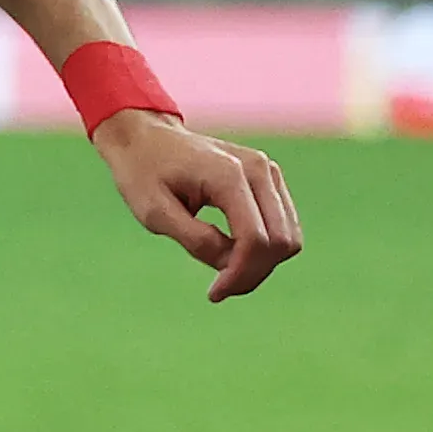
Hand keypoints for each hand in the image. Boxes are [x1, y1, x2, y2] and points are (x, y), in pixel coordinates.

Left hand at [90, 110, 301, 300]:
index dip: (240, 274)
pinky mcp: (269, 179)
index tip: (213, 294)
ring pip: (289, 237)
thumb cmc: (143, 173)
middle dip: (253, 274)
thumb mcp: (154, 212)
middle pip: (281, 241)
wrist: (146, 137)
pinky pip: (282, 225)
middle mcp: (259, 170)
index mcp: (229, 175)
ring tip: (223, 273)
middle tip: (218, 289)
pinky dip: (264, 248)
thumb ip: (194, 239)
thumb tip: (229, 263)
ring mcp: (269, 172)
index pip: (256, 239)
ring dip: (261, 264)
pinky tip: (231, 255)